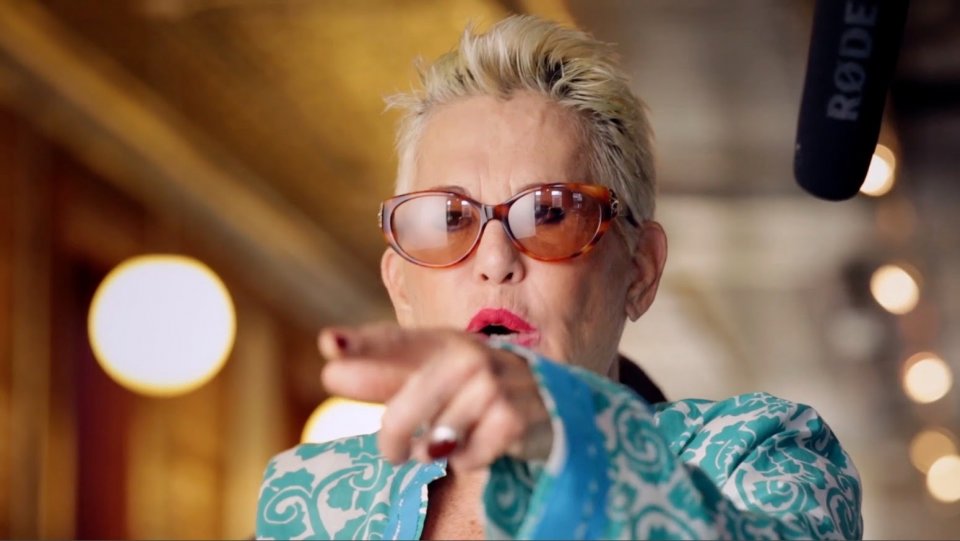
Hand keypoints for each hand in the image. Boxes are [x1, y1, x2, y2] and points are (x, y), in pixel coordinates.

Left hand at [318, 322, 552, 470]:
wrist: (551, 403)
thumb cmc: (476, 391)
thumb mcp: (431, 379)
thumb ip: (382, 379)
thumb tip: (330, 374)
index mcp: (441, 342)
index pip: (395, 343)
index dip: (362, 345)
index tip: (329, 345)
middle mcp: (469, 355)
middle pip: (406, 407)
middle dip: (393, 437)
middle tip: (393, 454)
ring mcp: (495, 383)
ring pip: (437, 436)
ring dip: (437, 450)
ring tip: (452, 441)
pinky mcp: (515, 416)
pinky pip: (468, 456)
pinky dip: (469, 460)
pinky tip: (483, 444)